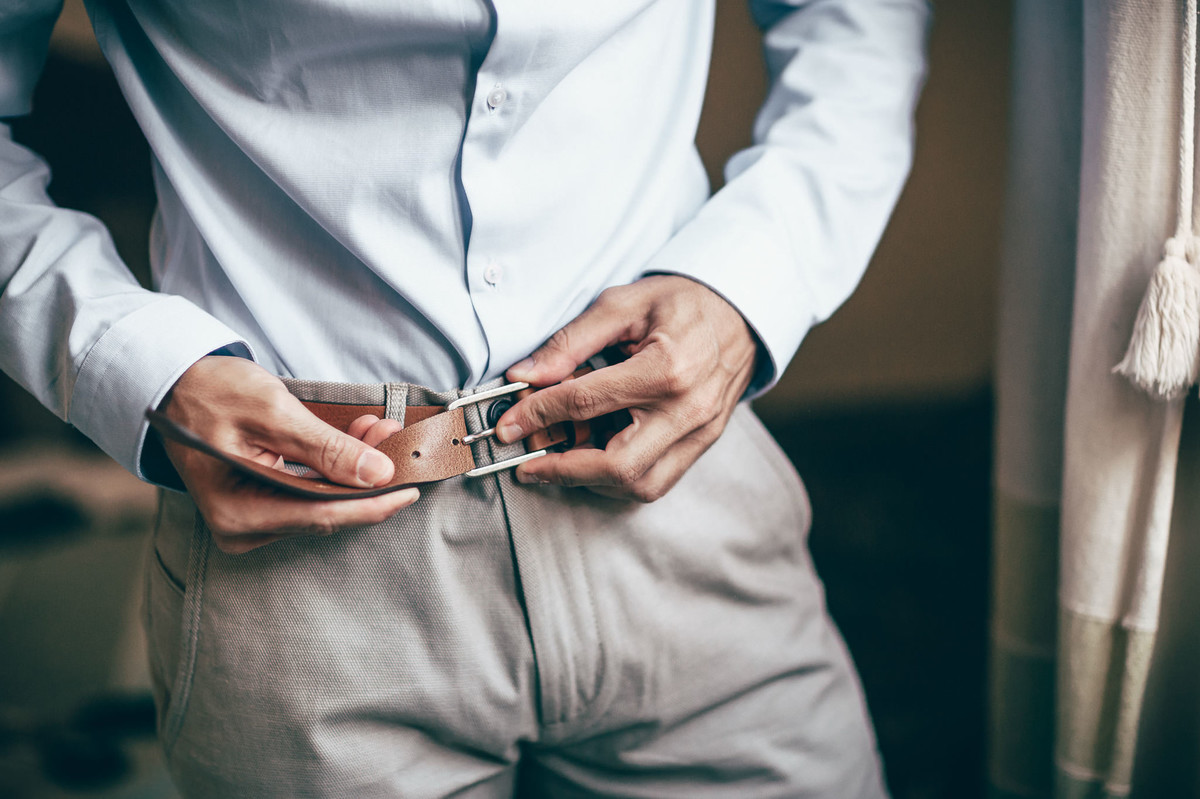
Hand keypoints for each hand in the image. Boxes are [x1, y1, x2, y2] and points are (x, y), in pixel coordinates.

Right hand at [159, 356, 417, 552]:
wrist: (176, 386)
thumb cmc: (211, 392)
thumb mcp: (271, 411)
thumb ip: (325, 447)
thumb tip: (377, 474)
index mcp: (237, 511)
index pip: (322, 516)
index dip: (373, 504)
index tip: (411, 488)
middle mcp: (242, 526)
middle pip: (326, 511)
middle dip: (367, 477)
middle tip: (394, 437)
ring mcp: (250, 520)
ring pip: (323, 501)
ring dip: (354, 467)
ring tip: (376, 429)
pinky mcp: (261, 506)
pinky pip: (311, 493)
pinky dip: (336, 467)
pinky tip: (356, 438)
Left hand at [497, 275, 758, 501]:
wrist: (742, 311)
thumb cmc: (682, 301)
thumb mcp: (622, 304)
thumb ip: (571, 342)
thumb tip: (524, 375)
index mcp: (667, 368)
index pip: (586, 403)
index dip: (537, 414)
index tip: (507, 424)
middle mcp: (687, 409)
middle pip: (617, 465)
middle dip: (562, 470)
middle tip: (527, 463)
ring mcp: (700, 432)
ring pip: (640, 485)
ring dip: (591, 480)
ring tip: (558, 461)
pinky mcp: (703, 443)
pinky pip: (658, 480)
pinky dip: (619, 479)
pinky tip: (593, 459)